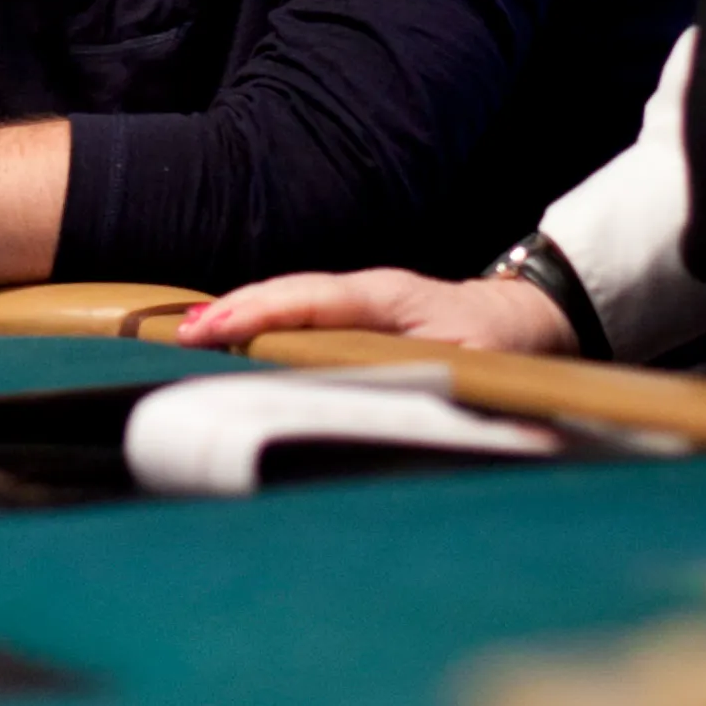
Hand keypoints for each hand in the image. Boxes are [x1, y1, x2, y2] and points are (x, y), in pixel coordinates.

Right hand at [176, 267, 580, 357]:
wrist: (522, 321)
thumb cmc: (503, 350)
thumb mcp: (481, 371)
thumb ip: (443, 387)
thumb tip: (415, 414)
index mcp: (392, 298)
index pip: (314, 300)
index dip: (263, 315)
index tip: (217, 330)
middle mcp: (367, 291)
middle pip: (290, 294)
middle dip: (236, 311)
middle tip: (183, 334)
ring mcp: (357, 299)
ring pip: (289, 301)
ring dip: (240, 316)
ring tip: (189, 336)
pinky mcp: (353, 313)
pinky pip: (298, 313)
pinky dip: (260, 322)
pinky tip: (227, 337)